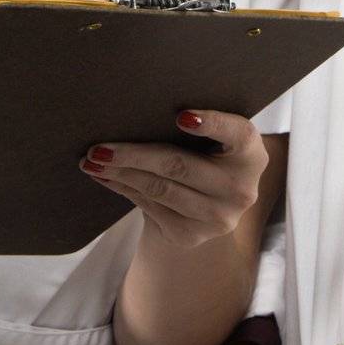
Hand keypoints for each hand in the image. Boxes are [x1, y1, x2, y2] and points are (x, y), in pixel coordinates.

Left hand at [81, 109, 267, 248]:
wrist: (211, 205)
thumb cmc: (208, 155)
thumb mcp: (216, 140)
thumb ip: (197, 125)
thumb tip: (139, 109)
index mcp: (251, 153)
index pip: (237, 132)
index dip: (211, 123)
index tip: (181, 116)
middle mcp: (240, 188)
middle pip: (180, 165)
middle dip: (134, 154)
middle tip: (100, 147)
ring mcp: (217, 217)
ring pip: (159, 189)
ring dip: (120, 174)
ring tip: (92, 161)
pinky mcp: (192, 235)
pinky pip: (150, 207)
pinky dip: (124, 189)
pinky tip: (105, 178)